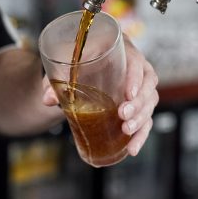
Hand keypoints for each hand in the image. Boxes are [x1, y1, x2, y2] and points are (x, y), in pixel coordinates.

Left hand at [42, 34, 159, 156]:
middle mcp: (136, 67)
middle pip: (148, 84)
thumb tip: (48, 99)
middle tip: (123, 116)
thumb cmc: (77, 58)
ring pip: (149, 103)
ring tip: (126, 130)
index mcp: (121, 50)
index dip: (136, 78)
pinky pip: (145, 119)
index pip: (136, 62)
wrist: (80, 65)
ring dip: (141, 119)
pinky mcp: (137, 105)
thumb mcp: (66, 64)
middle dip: (138, 103)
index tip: (128, 94)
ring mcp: (139, 87)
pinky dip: (141, 135)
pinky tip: (132, 148)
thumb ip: (55, 79)